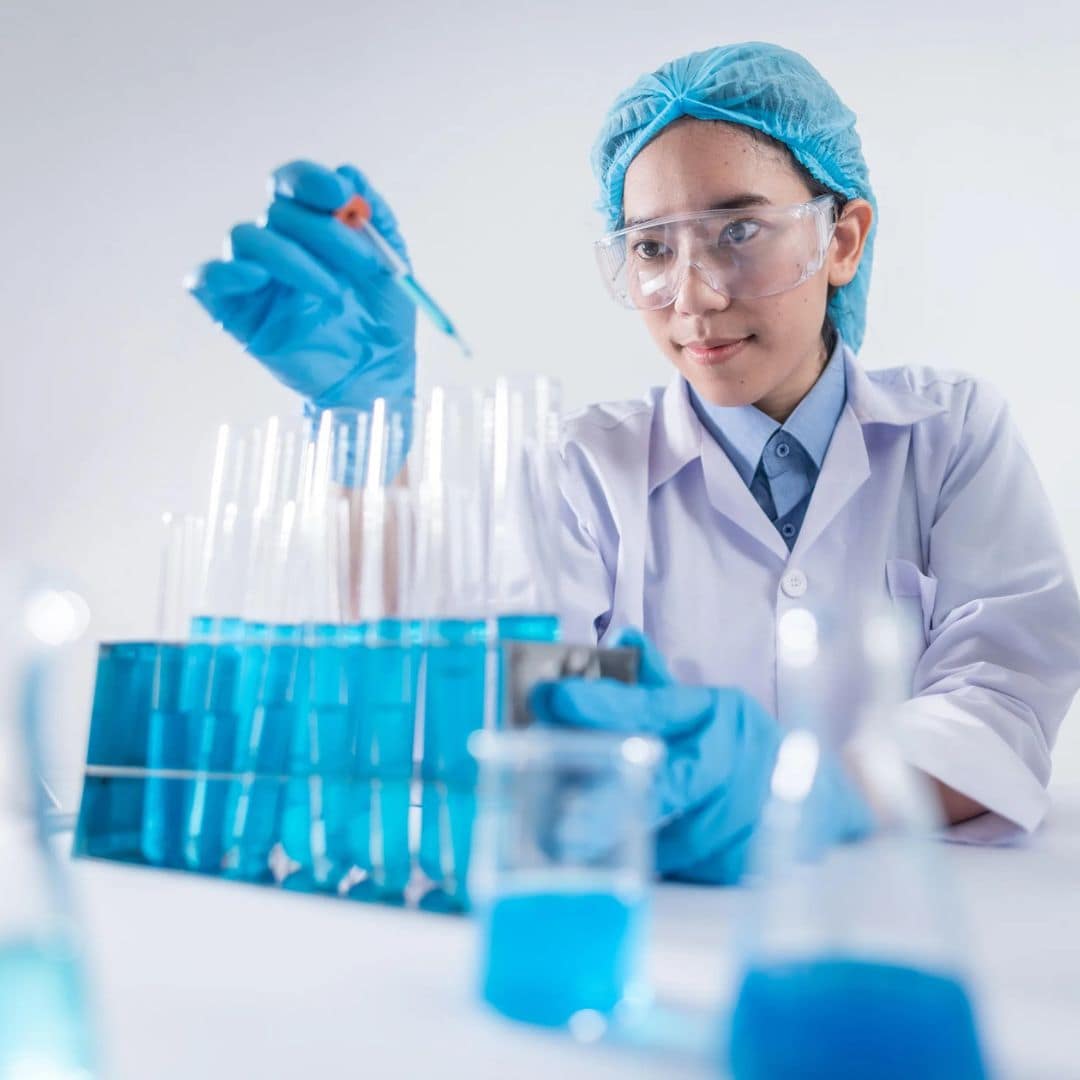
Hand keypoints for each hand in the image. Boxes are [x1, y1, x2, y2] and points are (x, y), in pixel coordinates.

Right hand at [187, 160, 415, 410]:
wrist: (377, 376)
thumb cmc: (381, 322)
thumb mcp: (392, 266)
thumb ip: (376, 219)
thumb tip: (348, 174)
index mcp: (311, 228)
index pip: (293, 184)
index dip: (309, 180)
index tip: (339, 196)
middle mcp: (279, 245)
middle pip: (277, 210)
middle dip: (322, 231)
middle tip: (361, 264)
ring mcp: (254, 278)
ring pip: (245, 237)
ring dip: (291, 257)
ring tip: (331, 292)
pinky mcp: (235, 313)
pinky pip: (206, 280)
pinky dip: (226, 272)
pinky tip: (258, 280)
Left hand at [529, 629, 872, 883]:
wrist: (819, 800)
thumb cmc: (743, 748)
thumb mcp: (708, 708)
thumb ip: (658, 684)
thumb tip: (623, 637)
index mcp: (714, 714)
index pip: (650, 708)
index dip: (598, 704)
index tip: (547, 698)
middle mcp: (730, 761)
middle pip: (663, 784)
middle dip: (605, 805)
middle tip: (554, 825)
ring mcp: (743, 815)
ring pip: (668, 837)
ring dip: (620, 843)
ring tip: (576, 844)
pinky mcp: (748, 864)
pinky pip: (683, 870)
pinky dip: (651, 867)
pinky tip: (626, 864)